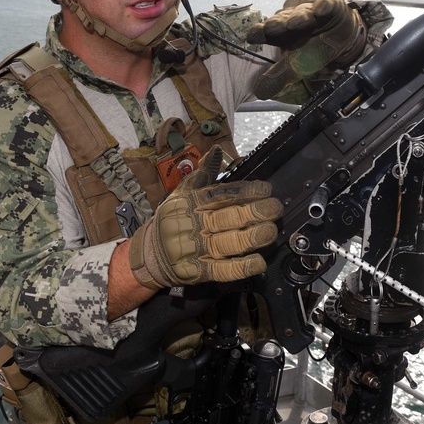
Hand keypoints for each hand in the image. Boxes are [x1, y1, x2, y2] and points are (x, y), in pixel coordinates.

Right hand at [128, 146, 281, 287]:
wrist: (148, 255)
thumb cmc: (171, 220)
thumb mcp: (181, 193)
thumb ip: (203, 173)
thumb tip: (216, 151)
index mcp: (192, 203)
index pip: (223, 194)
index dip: (247, 192)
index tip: (266, 189)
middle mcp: (196, 224)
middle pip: (230, 217)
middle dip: (257, 212)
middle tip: (275, 208)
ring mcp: (197, 249)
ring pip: (230, 242)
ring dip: (254, 237)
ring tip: (271, 231)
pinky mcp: (199, 272)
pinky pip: (224, 270)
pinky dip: (243, 267)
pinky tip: (259, 262)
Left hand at [247, 0, 364, 99]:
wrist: (343, 37)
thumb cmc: (315, 48)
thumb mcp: (297, 67)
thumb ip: (278, 78)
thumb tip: (259, 93)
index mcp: (280, 31)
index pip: (265, 30)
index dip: (259, 32)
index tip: (253, 36)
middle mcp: (291, 16)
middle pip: (283, 18)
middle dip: (278, 23)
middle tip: (273, 28)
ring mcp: (310, 7)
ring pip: (303, 9)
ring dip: (300, 15)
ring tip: (296, 22)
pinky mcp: (330, 1)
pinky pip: (327, 1)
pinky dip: (324, 4)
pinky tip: (321, 8)